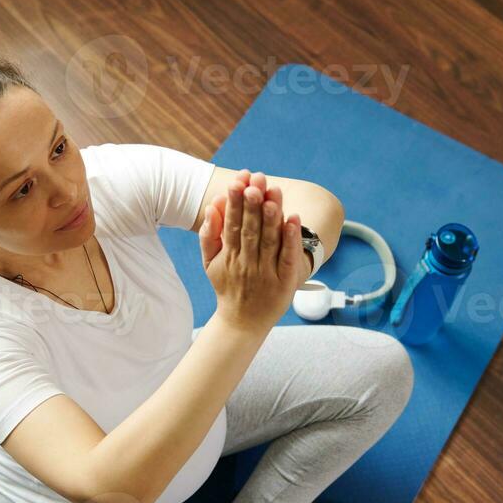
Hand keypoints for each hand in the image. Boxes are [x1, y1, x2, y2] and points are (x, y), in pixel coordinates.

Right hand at [199, 170, 307, 331]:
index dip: (234, 203)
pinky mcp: (284, 281)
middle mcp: (247, 263)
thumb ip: (209, 234)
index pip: (231, 225)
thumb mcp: (210, 262)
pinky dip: (291, 239)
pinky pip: (288, 257)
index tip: (237, 182)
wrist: (242, 322)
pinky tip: (294, 219)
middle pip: (250, 230)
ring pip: (270, 240)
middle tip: (256, 181)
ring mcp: (266, 272)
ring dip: (272, 216)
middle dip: (253, 204)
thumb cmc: (227, 285)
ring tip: (273, 194)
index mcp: (228, 256)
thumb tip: (212, 205)